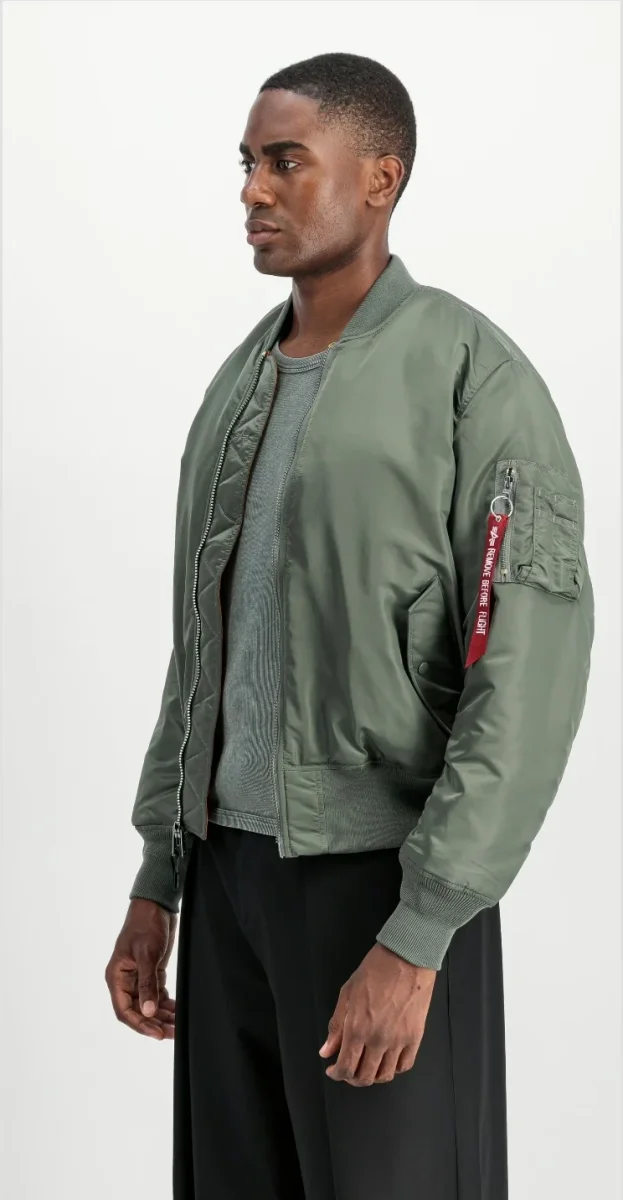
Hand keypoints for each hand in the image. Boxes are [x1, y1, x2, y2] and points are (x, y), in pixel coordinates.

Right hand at [105, 898, 177, 1039]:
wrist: (156, 905)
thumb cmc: (145, 925)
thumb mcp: (146, 954)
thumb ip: (147, 983)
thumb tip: (149, 1011)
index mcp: (116, 977)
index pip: (124, 1011)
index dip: (140, 1025)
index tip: (157, 1033)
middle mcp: (125, 981)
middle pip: (138, 1011)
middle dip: (155, 1023)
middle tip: (173, 1033)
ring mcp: (139, 978)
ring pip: (149, 1005)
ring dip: (163, 1016)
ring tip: (178, 1026)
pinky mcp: (152, 973)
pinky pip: (158, 995)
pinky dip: (167, 1004)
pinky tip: (178, 1011)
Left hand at [319, 942, 436, 1084]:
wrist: (406, 958)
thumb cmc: (374, 971)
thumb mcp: (347, 994)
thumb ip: (336, 1025)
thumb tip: (327, 1051)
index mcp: (357, 1029)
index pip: (345, 1067)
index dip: (337, 1073)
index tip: (333, 1070)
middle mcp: (377, 1040)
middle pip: (364, 1077)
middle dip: (352, 1078)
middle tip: (348, 1069)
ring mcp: (398, 1041)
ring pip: (385, 1076)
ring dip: (373, 1076)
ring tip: (367, 1066)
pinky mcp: (415, 1037)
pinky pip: (404, 1065)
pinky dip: (394, 1069)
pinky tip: (387, 1061)